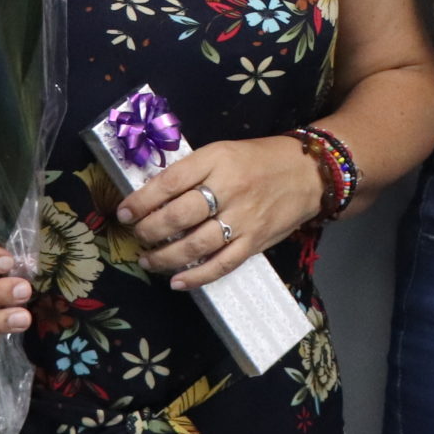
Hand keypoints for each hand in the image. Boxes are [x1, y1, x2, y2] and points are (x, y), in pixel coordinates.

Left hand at [117, 135, 321, 290]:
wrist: (309, 173)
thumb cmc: (260, 160)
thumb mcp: (224, 152)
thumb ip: (193, 172)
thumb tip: (152, 196)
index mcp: (217, 160)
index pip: (170, 182)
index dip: (142, 200)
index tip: (124, 212)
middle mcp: (229, 188)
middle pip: (179, 215)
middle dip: (149, 230)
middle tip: (136, 236)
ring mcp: (244, 218)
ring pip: (196, 244)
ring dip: (165, 257)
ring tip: (148, 260)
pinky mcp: (256, 241)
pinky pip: (222, 264)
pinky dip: (197, 276)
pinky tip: (177, 282)